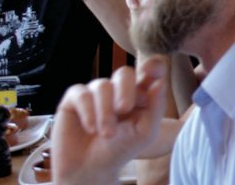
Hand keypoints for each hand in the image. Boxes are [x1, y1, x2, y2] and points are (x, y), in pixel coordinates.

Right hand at [52, 58, 168, 184]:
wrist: (90, 168)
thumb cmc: (120, 150)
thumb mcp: (146, 133)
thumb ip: (156, 107)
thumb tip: (160, 81)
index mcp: (139, 93)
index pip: (148, 71)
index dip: (152, 65)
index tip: (151, 70)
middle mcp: (118, 89)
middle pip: (124, 73)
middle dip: (125, 90)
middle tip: (124, 109)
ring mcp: (96, 92)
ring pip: (102, 85)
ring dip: (105, 111)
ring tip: (106, 133)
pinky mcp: (74, 99)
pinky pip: (81, 93)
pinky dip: (88, 111)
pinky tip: (91, 128)